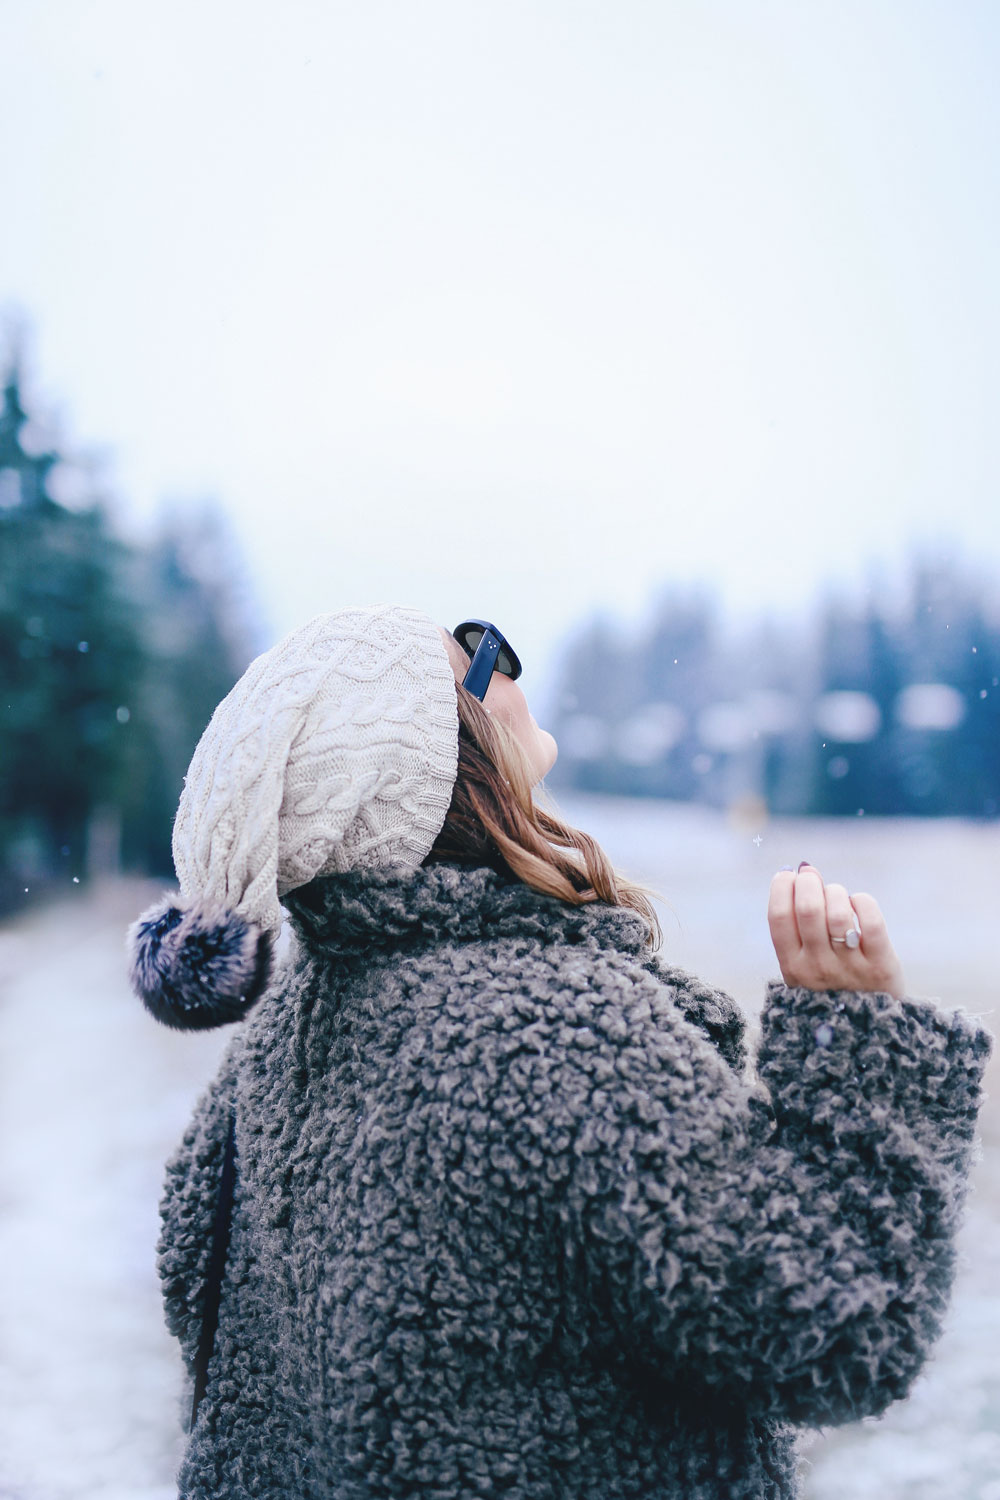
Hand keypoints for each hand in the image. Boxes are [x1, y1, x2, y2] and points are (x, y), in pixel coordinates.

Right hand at [767, 864, 906, 999]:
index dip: (781, 887)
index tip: (788, 875)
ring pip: (838, 912)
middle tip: (812, 876)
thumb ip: (798, 930)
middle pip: (808, 909)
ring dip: (836, 892)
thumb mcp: (803, 971)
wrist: (869, 1031)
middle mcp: (818, 968)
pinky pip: (871, 921)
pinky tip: (858, 903)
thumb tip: (798, 872)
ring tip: (837, 895)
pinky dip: (862, 902)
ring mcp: (850, 967)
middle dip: (809, 881)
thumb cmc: (831, 989)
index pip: (779, 917)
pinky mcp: (881, 965)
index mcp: (792, 967)